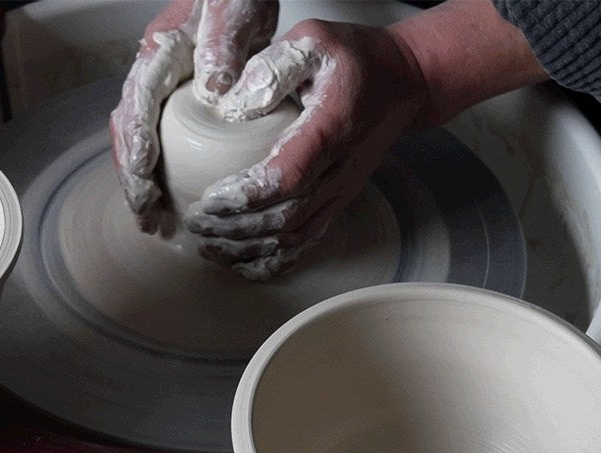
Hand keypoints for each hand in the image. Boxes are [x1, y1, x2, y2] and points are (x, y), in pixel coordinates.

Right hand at [110, 0, 277, 232]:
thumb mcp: (234, 10)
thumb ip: (224, 39)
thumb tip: (214, 84)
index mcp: (161, 51)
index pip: (139, 101)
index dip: (137, 141)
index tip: (143, 176)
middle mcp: (152, 74)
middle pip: (128, 130)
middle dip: (132, 177)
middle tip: (145, 215)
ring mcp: (160, 91)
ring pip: (136, 141)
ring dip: (139, 183)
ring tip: (150, 220)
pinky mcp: (173, 105)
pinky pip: (156, 142)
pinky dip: (156, 174)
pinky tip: (167, 200)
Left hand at [184, 20, 426, 279]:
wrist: (403, 84)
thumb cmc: (358, 60)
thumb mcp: (315, 41)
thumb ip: (272, 67)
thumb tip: (231, 105)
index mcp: (331, 130)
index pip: (287, 178)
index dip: (246, 196)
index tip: (209, 201)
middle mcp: (339, 170)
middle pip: (285, 217)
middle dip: (236, 229)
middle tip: (197, 225)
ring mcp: (341, 189)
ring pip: (295, 236)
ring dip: (250, 248)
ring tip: (210, 246)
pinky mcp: (339, 198)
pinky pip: (310, 239)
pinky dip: (276, 259)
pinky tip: (247, 263)